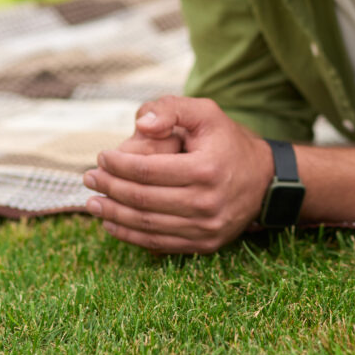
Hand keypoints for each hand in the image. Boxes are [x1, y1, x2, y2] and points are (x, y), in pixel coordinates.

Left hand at [82, 97, 273, 253]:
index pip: (147, 170)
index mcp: (206, 169)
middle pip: (143, 200)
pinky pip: (160, 243)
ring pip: (147, 225)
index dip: (117, 164)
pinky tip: (111, 223)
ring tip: (92, 202)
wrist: (265, 180)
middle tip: (88, 179)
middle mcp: (208, 203)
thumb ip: (171, 109)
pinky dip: (130, 235)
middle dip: (109, 188)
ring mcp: (207, 228)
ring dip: (113, 215)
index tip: (101, 157)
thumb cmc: (228, 142)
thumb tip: (140, 124)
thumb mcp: (206, 113)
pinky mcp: (205, 244)